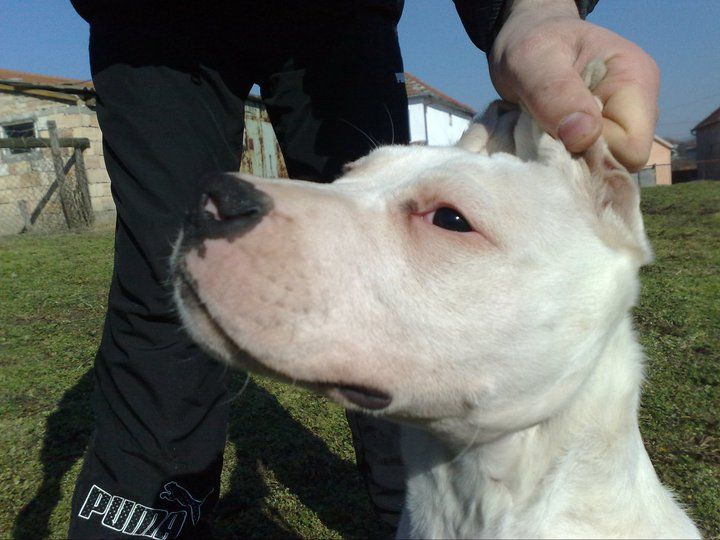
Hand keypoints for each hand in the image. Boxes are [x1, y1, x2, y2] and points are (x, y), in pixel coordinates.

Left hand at [489, 0, 658, 170]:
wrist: (526, 40)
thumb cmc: (532, 43)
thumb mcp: (532, 60)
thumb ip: (555, 93)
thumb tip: (584, 136)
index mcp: (635, 80)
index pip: (631, 149)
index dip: (593, 153)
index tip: (557, 137)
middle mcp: (639, 107)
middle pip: (620, 164)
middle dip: (580, 159)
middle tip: (545, 135)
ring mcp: (623, 123)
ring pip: (605, 167)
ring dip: (571, 160)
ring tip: (545, 133)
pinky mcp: (604, 136)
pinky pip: (591, 165)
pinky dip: (567, 159)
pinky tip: (549, 140)